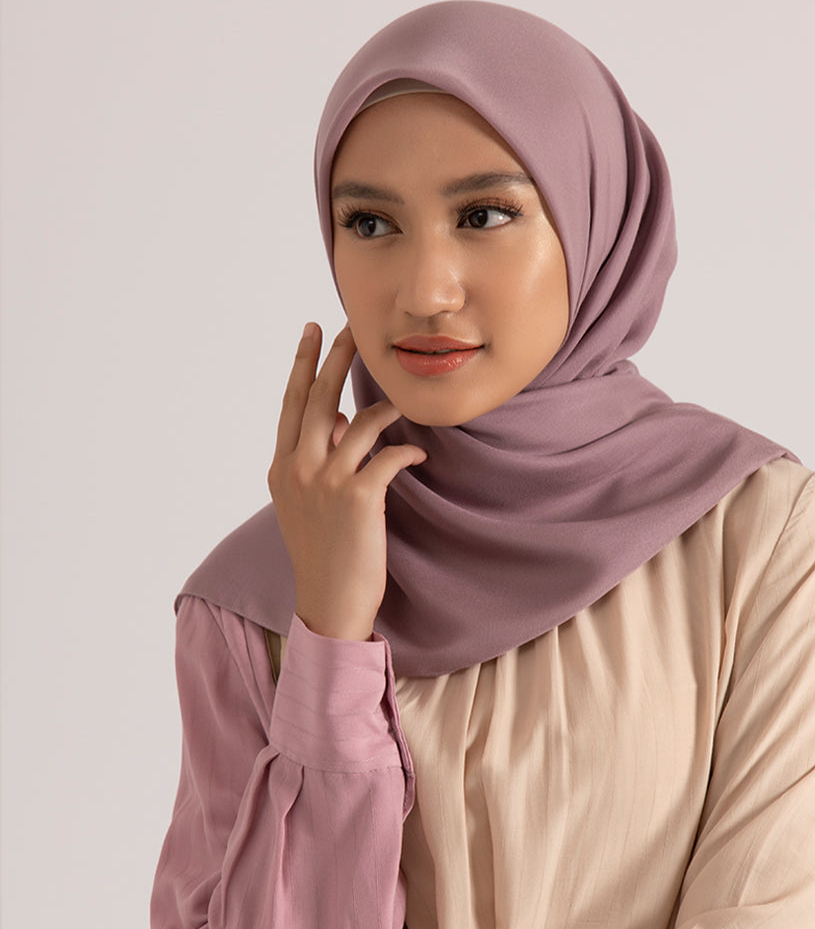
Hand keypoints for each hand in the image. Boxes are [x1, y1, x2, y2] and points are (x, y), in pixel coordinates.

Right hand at [268, 322, 426, 639]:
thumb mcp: (307, 503)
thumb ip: (317, 459)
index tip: (312, 329)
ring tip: (405, 403)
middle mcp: (298, 469)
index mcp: (281, 468)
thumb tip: (339, 420)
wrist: (330, 601)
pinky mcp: (358, 497)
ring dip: (387, 408)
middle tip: (356, 327)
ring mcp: (326, 482)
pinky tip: (418, 454)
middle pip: (319, 398)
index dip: (302, 363)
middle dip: (339, 357)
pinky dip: (407, 450)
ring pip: (360, 422)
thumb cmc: (325, 552)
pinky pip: (388, 454)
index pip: (291, 403)